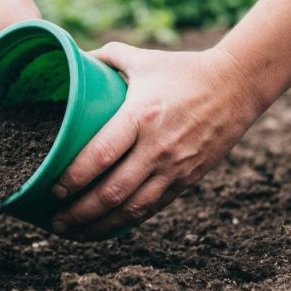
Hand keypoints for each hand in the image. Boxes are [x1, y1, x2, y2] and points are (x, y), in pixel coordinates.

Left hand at [49, 42, 262, 239]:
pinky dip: (126, 223)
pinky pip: (152, 208)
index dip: (74, 177)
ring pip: (131, 208)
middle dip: (79, 212)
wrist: (236, 86)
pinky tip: (106, 228)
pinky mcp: (186, 180)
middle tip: (55, 220)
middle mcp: (157, 147)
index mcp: (140, 116)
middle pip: (112, 191)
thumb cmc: (184, 71)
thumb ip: (107, 57)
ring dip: (99, 226)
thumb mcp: (143, 60)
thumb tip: (75, 57)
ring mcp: (174, 168)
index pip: (100, 155)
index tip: (53, 188)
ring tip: (74, 233)